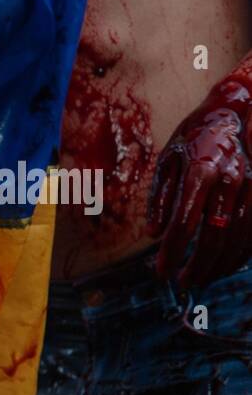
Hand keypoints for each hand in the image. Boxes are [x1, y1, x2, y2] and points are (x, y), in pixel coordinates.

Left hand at [148, 81, 251, 285]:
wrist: (233, 112)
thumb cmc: (193, 138)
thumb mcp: (168, 161)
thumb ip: (161, 199)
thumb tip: (154, 234)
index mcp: (201, 171)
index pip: (185, 223)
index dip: (172, 253)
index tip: (161, 272)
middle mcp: (231, 179)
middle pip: (215, 235)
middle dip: (197, 265)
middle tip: (180, 283)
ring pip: (239, 237)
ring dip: (219, 265)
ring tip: (200, 280)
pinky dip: (240, 254)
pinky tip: (224, 267)